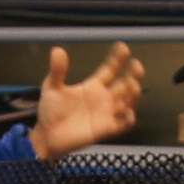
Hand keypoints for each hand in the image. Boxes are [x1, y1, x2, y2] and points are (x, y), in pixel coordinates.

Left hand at [30, 41, 144, 159]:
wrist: (47, 136)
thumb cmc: (50, 112)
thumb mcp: (52, 87)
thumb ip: (58, 70)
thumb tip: (57, 50)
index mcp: (93, 86)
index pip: (110, 70)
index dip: (117, 59)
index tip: (123, 47)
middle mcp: (103, 99)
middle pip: (124, 84)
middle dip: (133, 74)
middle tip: (136, 65)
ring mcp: (106, 114)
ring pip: (127, 102)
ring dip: (132, 94)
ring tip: (133, 84)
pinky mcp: (105, 129)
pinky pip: (122, 124)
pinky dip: (128, 119)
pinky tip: (128, 112)